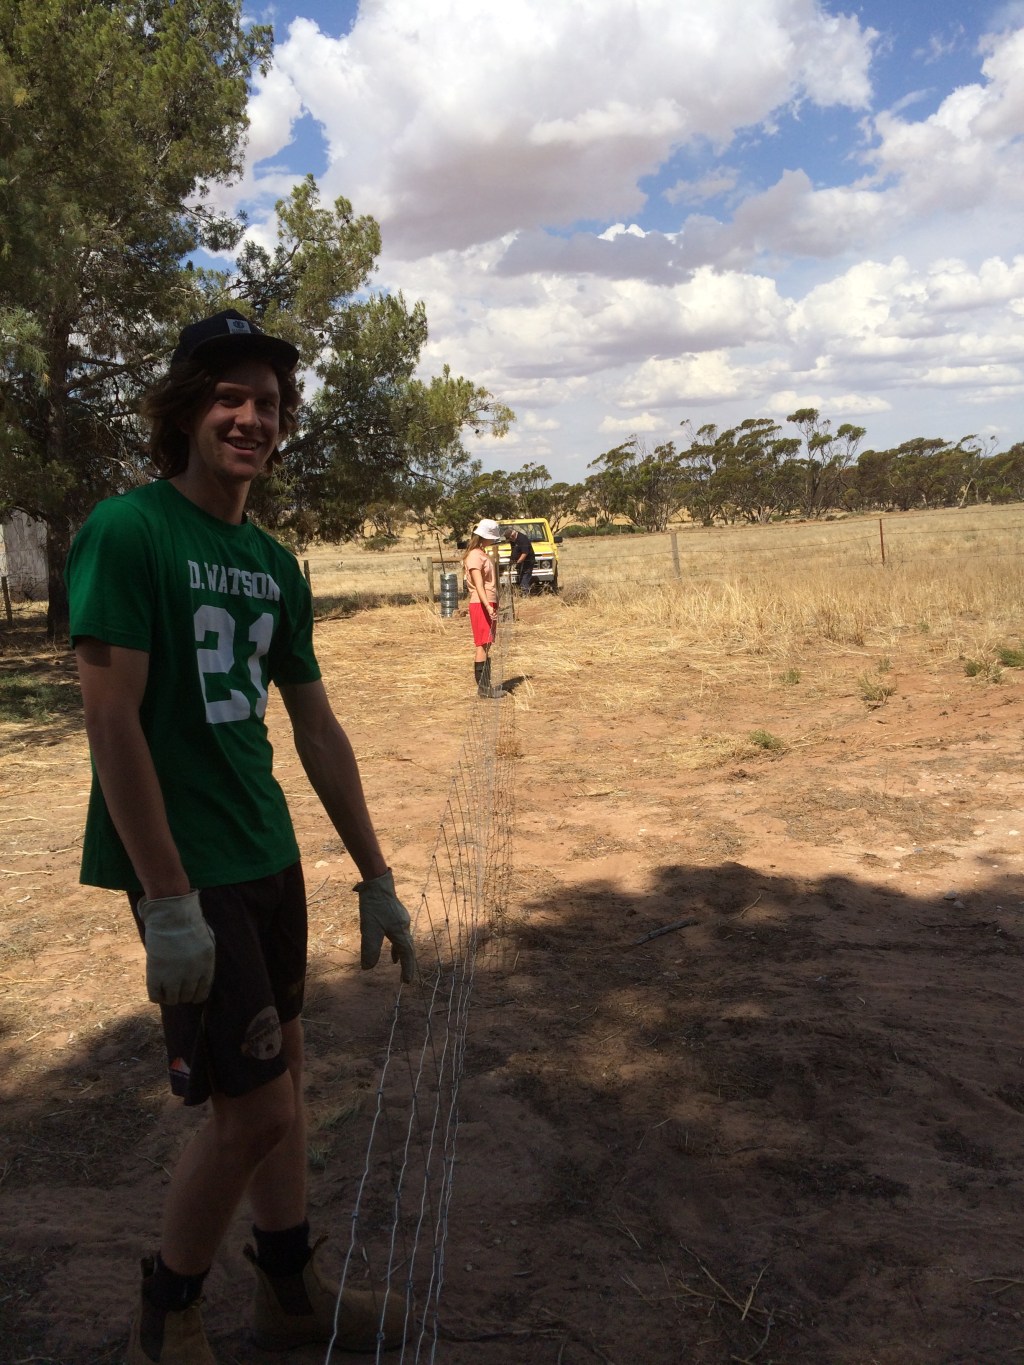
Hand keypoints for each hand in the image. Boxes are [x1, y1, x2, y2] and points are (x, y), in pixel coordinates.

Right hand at [138, 890, 215, 1004]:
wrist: (171, 914)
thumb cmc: (188, 922)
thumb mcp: (207, 939)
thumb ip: (205, 957)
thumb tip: (200, 972)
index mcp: (206, 966)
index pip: (201, 994)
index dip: (193, 994)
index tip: (186, 989)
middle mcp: (192, 975)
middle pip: (186, 998)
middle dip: (180, 993)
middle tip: (174, 984)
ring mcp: (174, 977)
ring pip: (172, 1000)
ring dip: (168, 995)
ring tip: (164, 984)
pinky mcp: (156, 975)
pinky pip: (155, 996)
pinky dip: (155, 995)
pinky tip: (155, 985)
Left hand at [355, 869, 417, 983]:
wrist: (378, 883)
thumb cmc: (374, 905)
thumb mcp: (369, 929)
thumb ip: (369, 949)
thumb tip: (367, 968)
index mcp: (400, 932)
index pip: (407, 955)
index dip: (407, 969)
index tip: (407, 982)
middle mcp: (404, 926)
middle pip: (408, 948)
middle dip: (406, 963)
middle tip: (405, 978)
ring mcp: (401, 920)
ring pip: (403, 940)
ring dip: (401, 953)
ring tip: (396, 963)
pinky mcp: (396, 915)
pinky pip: (400, 933)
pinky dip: (396, 943)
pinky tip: (391, 944)